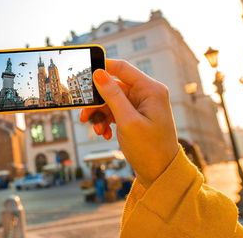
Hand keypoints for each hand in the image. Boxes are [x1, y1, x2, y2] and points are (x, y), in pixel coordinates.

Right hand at [80, 59, 178, 188]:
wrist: (160, 175)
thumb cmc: (150, 149)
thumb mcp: (127, 121)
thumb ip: (112, 95)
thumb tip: (98, 73)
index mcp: (151, 89)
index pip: (122, 68)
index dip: (102, 67)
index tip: (82, 72)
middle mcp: (147, 94)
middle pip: (113, 87)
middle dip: (97, 101)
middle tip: (84, 114)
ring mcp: (141, 106)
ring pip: (110, 101)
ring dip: (100, 115)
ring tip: (97, 130)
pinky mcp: (135, 116)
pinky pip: (114, 112)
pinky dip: (106, 121)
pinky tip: (105, 133)